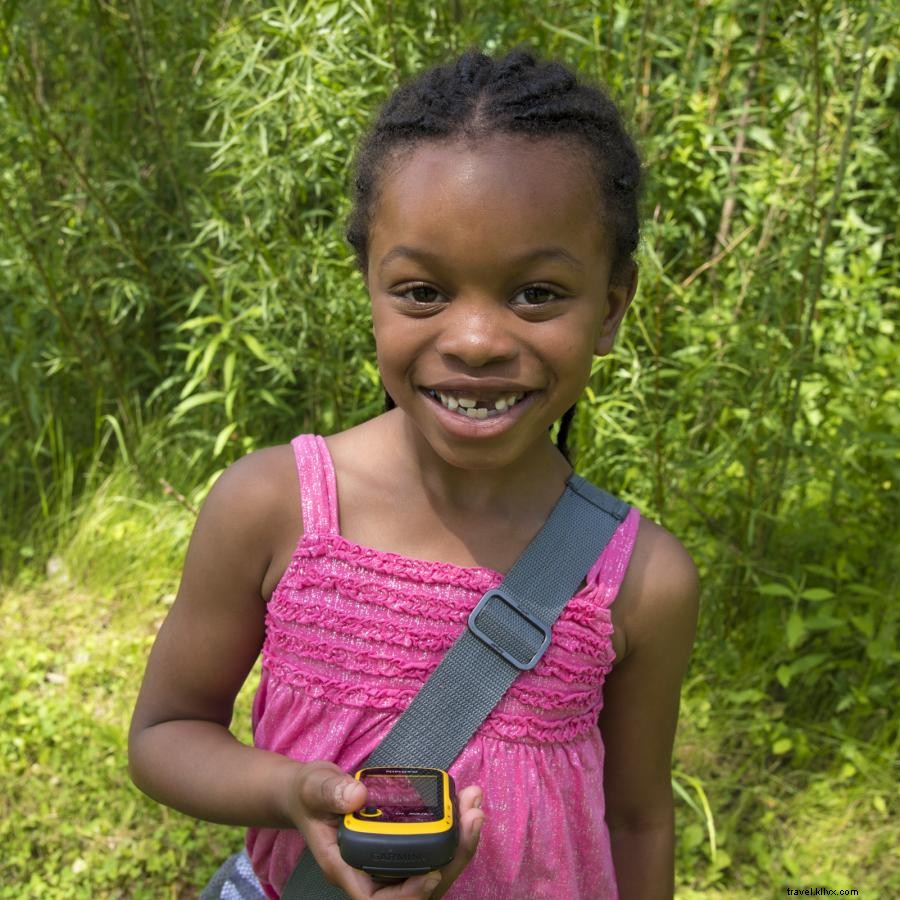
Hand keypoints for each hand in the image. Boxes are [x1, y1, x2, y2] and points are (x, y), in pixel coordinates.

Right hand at [289, 761, 484, 899]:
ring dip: (458, 844)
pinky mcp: (401, 846)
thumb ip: (330, 792)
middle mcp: (371, 872)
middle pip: (418, 888)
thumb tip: (357, 796)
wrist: (311, 793)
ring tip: (475, 808)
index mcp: (347, 868)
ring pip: (431, 870)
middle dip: (452, 859)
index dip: (410, 895)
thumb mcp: (314, 787)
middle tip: (473, 819)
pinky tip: (464, 806)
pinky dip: (452, 831)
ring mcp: (388, 862)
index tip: (432, 873)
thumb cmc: (309, 795)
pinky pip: (431, 850)